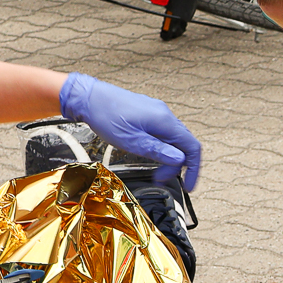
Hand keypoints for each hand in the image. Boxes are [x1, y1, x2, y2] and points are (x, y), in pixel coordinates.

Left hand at [59, 72, 202, 189]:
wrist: (89, 98)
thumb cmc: (106, 116)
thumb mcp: (132, 141)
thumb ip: (158, 151)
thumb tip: (180, 160)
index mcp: (164, 121)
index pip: (192, 147)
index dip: (193, 168)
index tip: (189, 184)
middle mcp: (165, 114)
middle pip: (184, 144)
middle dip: (177, 165)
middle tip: (161, 179)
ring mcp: (157, 112)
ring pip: (173, 138)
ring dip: (168, 157)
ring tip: (155, 170)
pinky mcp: (148, 113)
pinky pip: (164, 132)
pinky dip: (162, 147)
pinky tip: (149, 153)